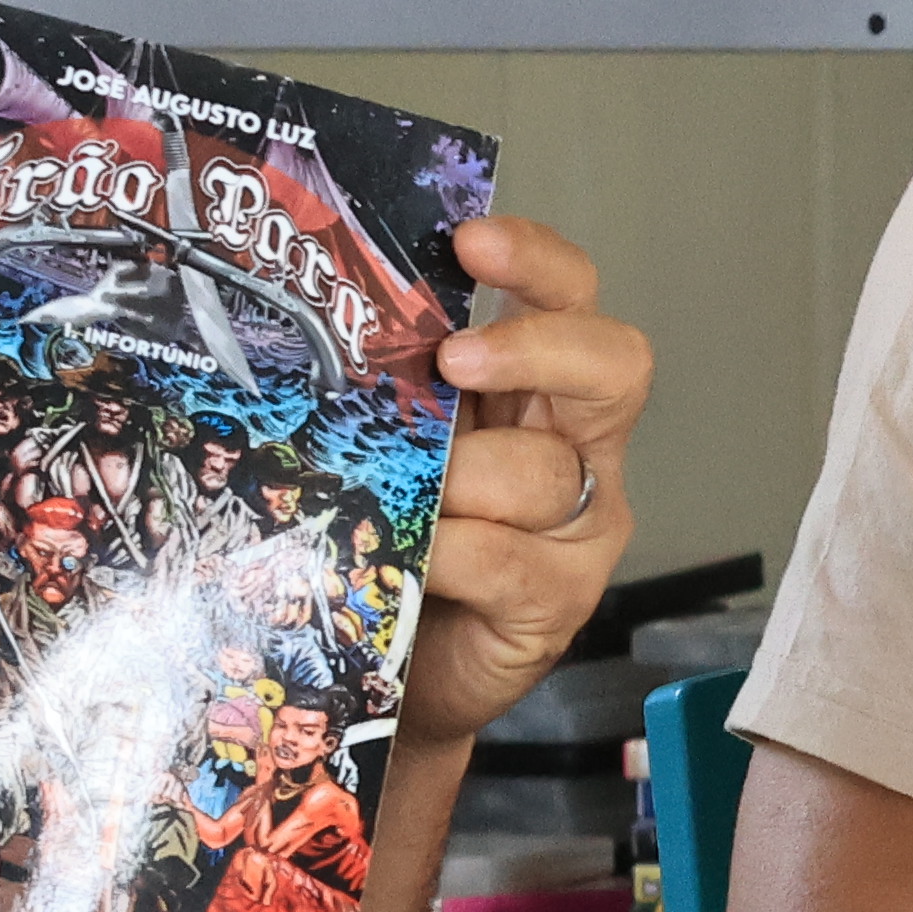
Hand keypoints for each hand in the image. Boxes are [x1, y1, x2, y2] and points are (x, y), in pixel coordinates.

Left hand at [397, 209, 650, 762]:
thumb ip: (392, 394)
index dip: (536, 260)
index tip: (472, 238)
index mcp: (537, 388)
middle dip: (536, 348)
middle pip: (611, 365)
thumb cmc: (393, 541)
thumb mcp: (395, 447)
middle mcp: (579, 446)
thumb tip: (301, 319)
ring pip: (542, 472)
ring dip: (458, 477)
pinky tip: (405, 559)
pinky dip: (446, 552)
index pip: (572, 296)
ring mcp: (581, 527)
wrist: (396, 673)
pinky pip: (506, 557)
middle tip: (456, 361)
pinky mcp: (560, 600)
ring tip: (393, 497)